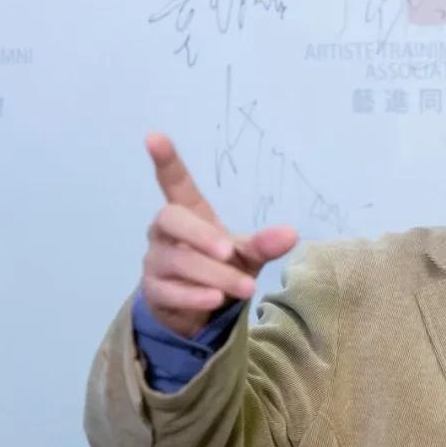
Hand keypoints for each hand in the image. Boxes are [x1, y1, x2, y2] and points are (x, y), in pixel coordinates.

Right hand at [140, 133, 297, 336]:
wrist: (199, 310)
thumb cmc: (222, 268)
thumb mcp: (248, 255)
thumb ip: (265, 244)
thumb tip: (291, 233)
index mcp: (189, 214)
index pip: (174, 184)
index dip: (166, 162)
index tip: (153, 137)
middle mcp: (165, 233)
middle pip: (170, 219)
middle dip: (200, 235)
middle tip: (228, 250)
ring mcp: (156, 261)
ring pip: (179, 262)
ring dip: (215, 275)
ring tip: (246, 287)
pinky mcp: (154, 291)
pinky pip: (170, 292)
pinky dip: (195, 297)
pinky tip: (215, 300)